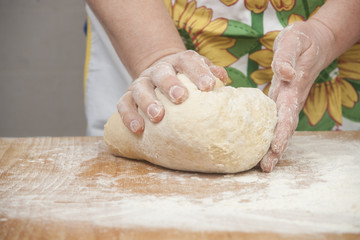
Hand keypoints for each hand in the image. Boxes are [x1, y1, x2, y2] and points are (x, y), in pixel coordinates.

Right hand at [117, 50, 227, 133]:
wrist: (159, 74)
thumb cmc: (185, 79)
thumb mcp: (198, 72)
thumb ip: (210, 74)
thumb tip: (222, 79)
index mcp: (178, 62)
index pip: (188, 61)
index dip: (198, 72)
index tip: (209, 86)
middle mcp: (158, 70)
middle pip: (161, 72)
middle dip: (170, 84)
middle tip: (180, 98)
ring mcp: (141, 82)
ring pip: (140, 87)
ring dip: (147, 101)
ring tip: (157, 116)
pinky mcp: (128, 96)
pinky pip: (123, 104)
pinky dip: (128, 116)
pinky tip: (138, 129)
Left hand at [260, 20, 334, 171]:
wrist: (313, 42)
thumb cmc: (300, 41)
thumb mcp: (293, 42)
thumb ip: (287, 56)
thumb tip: (285, 73)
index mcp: (293, 88)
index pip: (288, 114)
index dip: (281, 132)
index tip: (275, 149)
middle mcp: (291, 99)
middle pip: (285, 129)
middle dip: (277, 149)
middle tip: (266, 169)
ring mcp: (287, 101)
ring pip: (281, 128)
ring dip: (273, 148)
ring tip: (263, 166)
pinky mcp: (281, 99)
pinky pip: (275, 121)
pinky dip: (269, 136)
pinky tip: (259, 146)